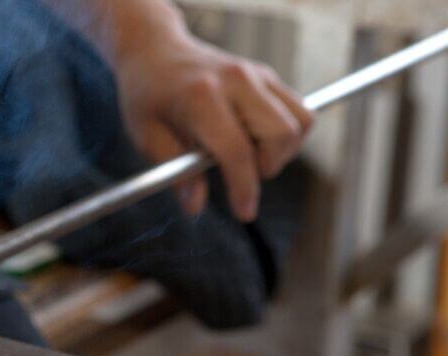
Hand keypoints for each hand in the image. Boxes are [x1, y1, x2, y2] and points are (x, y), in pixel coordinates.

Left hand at [111, 27, 312, 221]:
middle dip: (267, 167)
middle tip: (240, 175)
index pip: (237, 150)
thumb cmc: (148, 96)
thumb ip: (175, 173)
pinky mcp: (267, 77)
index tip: (244, 211)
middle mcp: (236, 81)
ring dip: (282, 151)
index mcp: (202, 97)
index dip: (244, 187)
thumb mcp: (147, 138)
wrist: (155, 52)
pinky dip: (287, 134)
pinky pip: (299, 111)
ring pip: (300, 122)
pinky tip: (257, 140)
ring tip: (249, 156)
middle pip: (281, 134)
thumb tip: (194, 207)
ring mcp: (256, 75)